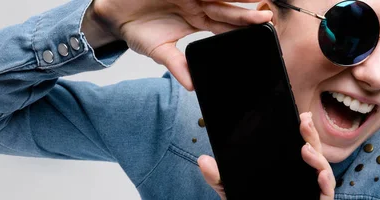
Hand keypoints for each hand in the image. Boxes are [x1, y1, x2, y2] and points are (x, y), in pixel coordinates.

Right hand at [86, 0, 272, 89]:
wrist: (113, 14)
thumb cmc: (138, 30)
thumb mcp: (160, 52)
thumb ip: (177, 66)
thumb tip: (191, 86)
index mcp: (198, 20)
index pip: (225, 25)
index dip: (242, 28)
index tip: (261, 33)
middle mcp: (198, 4)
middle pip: (227, 8)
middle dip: (246, 13)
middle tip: (266, 17)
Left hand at [197, 112, 335, 199]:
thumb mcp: (232, 191)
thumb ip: (218, 178)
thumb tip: (203, 160)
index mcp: (288, 166)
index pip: (298, 143)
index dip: (302, 128)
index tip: (298, 114)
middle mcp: (304, 175)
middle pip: (313, 151)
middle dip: (311, 134)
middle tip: (303, 121)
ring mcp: (313, 189)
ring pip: (322, 169)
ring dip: (318, 156)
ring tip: (305, 148)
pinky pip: (328, 192)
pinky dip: (326, 181)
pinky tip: (319, 175)